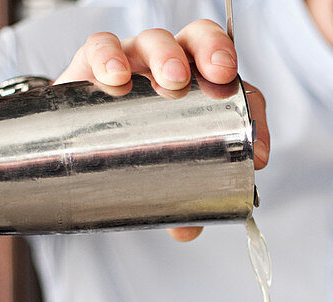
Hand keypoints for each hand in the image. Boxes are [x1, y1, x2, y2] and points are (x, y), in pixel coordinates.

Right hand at [54, 22, 269, 241]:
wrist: (77, 142)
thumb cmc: (135, 151)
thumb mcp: (165, 177)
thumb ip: (179, 201)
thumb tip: (187, 230)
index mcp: (200, 86)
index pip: (237, 83)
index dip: (252, 106)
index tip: (256, 151)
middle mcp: (171, 65)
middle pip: (200, 41)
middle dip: (215, 52)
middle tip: (220, 76)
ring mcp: (133, 61)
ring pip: (155, 39)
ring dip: (167, 54)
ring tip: (172, 80)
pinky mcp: (90, 65)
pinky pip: (99, 47)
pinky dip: (108, 56)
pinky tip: (114, 77)